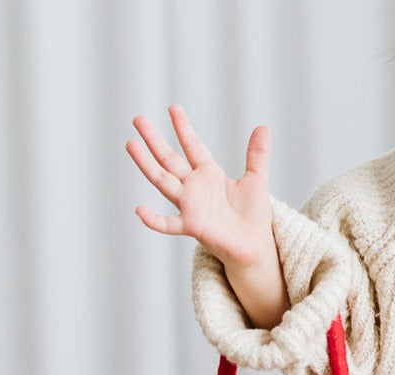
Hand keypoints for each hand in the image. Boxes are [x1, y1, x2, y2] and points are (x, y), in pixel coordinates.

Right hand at [127, 105, 274, 270]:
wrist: (255, 246)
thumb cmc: (253, 216)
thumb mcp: (257, 180)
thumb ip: (257, 155)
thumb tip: (264, 127)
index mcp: (209, 174)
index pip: (193, 146)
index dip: (183, 128)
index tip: (173, 108)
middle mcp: (195, 188)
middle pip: (169, 159)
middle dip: (154, 140)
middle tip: (138, 119)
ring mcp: (190, 206)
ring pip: (163, 182)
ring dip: (146, 164)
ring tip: (130, 143)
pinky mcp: (192, 227)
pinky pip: (168, 224)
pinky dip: (154, 220)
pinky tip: (139, 210)